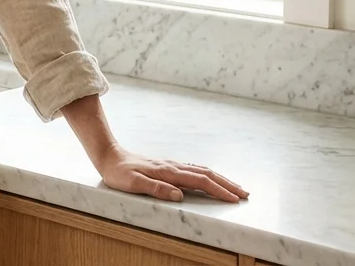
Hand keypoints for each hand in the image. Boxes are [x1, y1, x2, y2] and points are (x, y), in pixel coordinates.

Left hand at [94, 145, 247, 202]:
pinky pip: (193, 169)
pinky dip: (208, 174)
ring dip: (220, 179)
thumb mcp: (132, 183)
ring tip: (235, 187)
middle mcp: (173, 167)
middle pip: (207, 174)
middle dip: (227, 184)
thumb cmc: (118, 173)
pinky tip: (211, 177)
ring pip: (202, 170)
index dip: (219, 191)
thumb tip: (179, 195)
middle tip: (245, 194)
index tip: (235, 199)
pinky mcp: (167, 166)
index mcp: (168, 172)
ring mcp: (171, 165)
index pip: (200, 182)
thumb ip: (155, 188)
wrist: (109, 156)